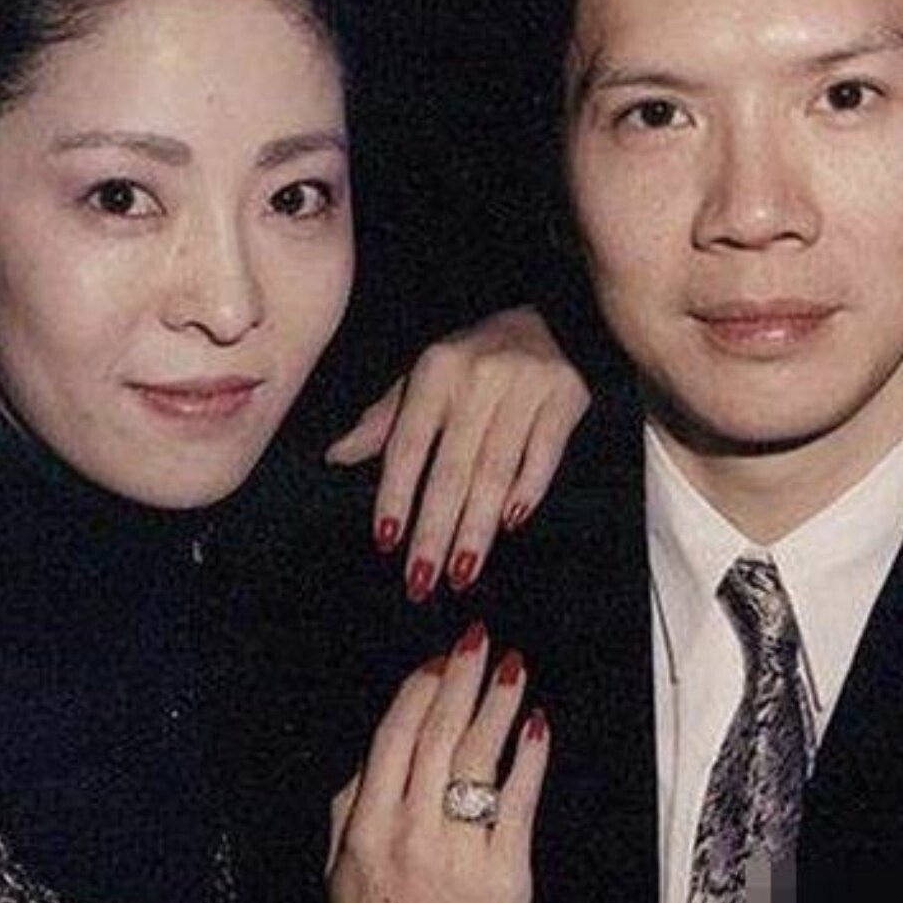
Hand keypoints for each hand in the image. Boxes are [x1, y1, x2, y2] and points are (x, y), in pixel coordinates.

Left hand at [325, 305, 589, 599]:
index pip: (408, 444)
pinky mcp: (565, 399)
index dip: (395, 494)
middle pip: (452, 468)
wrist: (552, 322)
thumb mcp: (426, 377)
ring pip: (496, 471)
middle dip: (435, 529)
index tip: (386, 542)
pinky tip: (511, 523)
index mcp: (436, 370)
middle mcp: (478, 377)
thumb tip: (336, 456)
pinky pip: (543, 455)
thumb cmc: (475, 359)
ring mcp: (525, 387)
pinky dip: (529, 489)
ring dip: (477, 527)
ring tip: (461, 571)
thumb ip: (385, 420)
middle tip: (421, 580)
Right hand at [326, 624, 548, 902]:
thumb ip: (350, 806)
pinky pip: (519, 800)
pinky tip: (537, 724)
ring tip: (512, 667)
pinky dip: (529, 756)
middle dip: (461, 678)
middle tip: (479, 639)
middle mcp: (409, 834)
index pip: (394, 736)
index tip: (438, 659)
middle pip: (437, 734)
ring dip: (497, 704)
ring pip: (477, 757)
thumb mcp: (342, 874)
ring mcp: (458, 854)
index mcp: (367, 828)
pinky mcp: (505, 875)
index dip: (419, 689)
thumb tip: (377, 747)